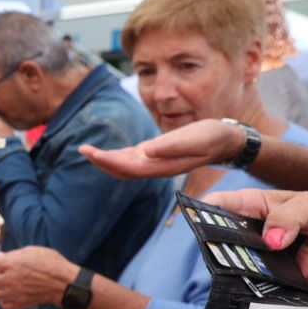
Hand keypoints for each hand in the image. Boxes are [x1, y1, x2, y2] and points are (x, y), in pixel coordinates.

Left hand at [0, 246, 77, 308]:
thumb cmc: (51, 263)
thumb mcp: (32, 251)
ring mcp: (14, 293)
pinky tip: (11, 294)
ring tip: (5, 285)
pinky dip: (5, 301)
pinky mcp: (20, 304)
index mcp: (11, 264)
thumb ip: (12, 254)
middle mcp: (9, 279)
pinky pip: (3, 305)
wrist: (64, 283)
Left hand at [80, 119, 242, 178]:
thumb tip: (146, 151)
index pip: (130, 168)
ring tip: (86, 150)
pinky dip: (116, 156)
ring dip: (106, 160)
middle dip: (102, 162)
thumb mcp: (194, 138)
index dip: (110, 162)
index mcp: (163, 166)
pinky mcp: (156, 155)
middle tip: (83, 150)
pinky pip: (132, 159)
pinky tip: (105, 152)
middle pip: (123, 170)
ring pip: (125, 166)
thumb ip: (171, 146)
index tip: (93, 153)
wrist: (224, 141)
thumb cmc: (211, 137)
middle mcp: (156, 168)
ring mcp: (156, 163)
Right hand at [202, 188, 307, 305]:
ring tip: (231, 266)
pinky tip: (245, 283)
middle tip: (215, 247)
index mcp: (256, 203)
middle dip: (214, 238)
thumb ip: (293, 216)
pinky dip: (244, 280)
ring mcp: (251, 251)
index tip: (196, 218)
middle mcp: (248, 227)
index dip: (206, 207)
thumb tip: (270, 239)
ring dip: (229, 262)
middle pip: (219, 230)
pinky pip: (245, 277)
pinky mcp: (259, 274)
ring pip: (228, 256)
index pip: (224, 201)